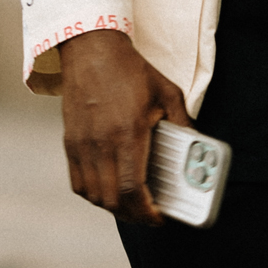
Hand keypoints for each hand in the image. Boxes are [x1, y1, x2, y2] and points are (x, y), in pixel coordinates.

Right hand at [58, 32, 187, 224]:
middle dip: (133, 216)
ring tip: (131, 206)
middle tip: (149, 215)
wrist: (91, 50)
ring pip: (94, 195)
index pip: (133, 188)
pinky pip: (78, 183)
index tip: (159, 217)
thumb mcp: (167, 92)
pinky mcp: (70, 142)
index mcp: (128, 133)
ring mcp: (82, 145)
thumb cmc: (129, 70)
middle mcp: (101, 144)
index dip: (146, 211)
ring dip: (113, 207)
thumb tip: (197, 146)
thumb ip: (183, 122)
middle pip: (113, 199)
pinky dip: (93, 195)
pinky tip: (108, 192)